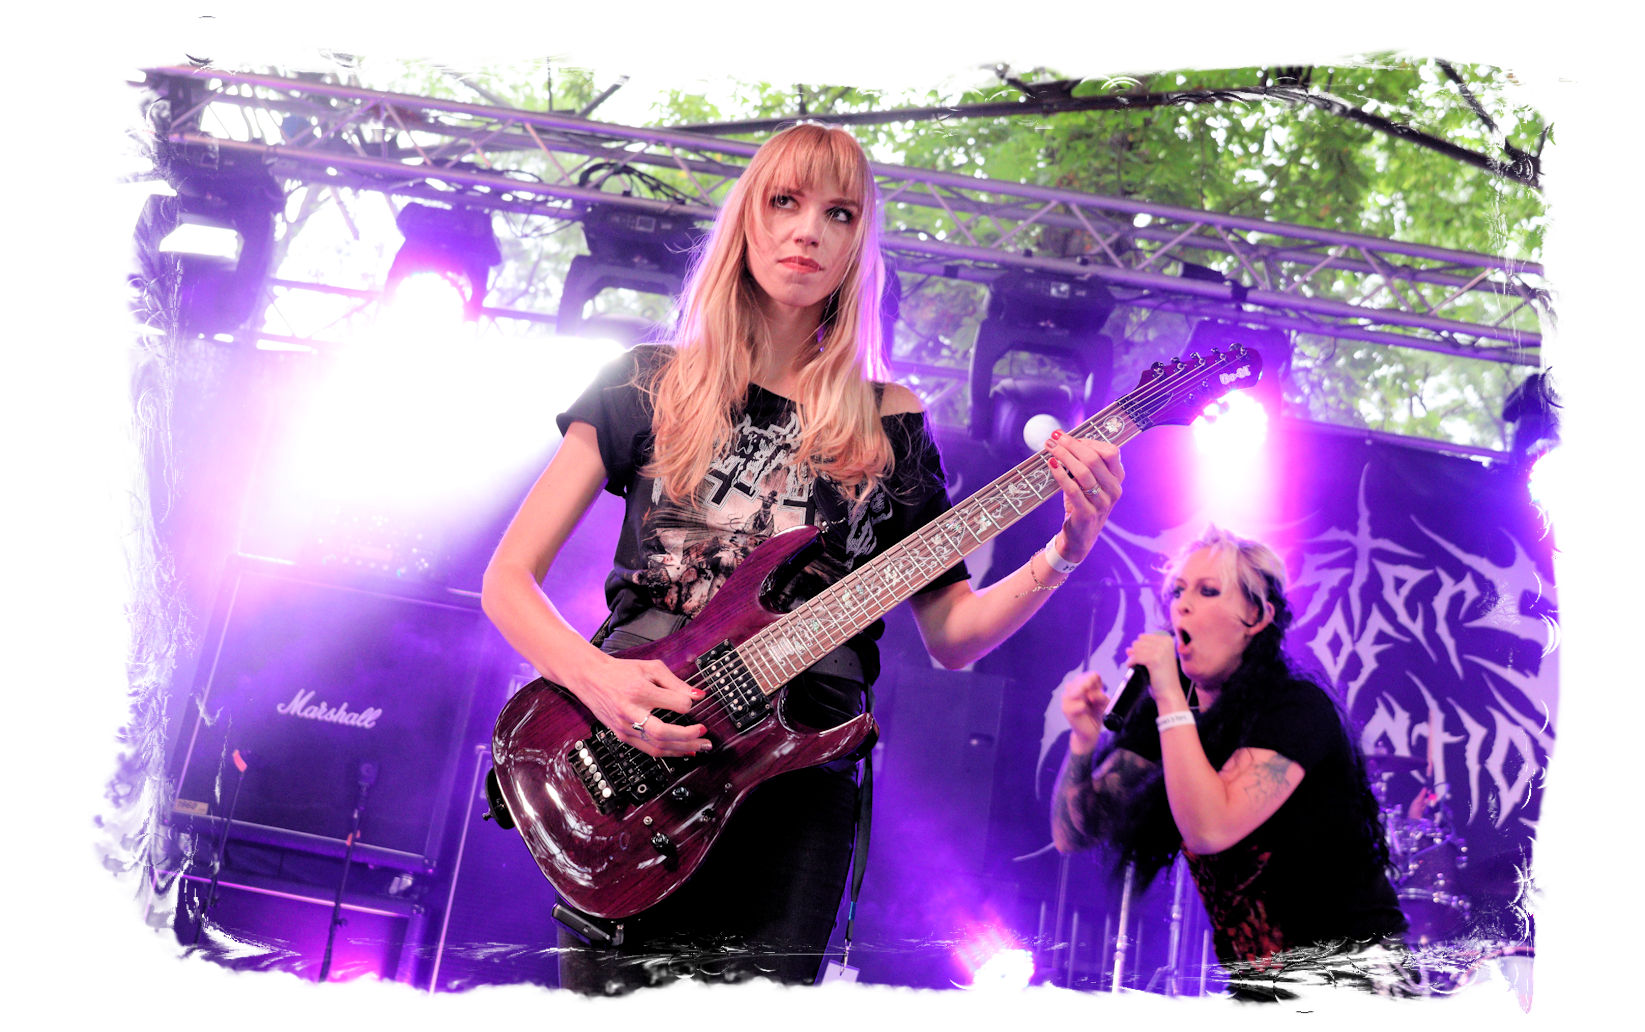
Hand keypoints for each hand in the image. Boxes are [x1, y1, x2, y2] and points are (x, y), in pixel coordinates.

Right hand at [569, 653, 709, 758]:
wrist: (591, 679)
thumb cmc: (621, 672)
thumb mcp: (650, 668)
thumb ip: (675, 682)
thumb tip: (697, 695)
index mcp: (639, 690)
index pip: (674, 703)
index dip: (689, 704)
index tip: (695, 703)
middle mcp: (631, 711)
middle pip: (664, 732)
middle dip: (689, 736)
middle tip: (705, 734)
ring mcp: (625, 727)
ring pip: (657, 746)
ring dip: (682, 749)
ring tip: (700, 747)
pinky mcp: (622, 736)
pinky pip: (648, 749)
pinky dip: (668, 752)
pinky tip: (682, 750)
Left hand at [1043, 431, 1123, 560]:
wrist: (1080, 537)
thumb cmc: (1082, 503)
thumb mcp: (1088, 483)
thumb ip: (1084, 464)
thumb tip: (1065, 439)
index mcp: (1117, 478)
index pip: (1111, 451)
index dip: (1089, 441)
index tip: (1069, 437)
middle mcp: (1114, 489)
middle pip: (1094, 459)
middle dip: (1072, 445)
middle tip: (1054, 438)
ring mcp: (1102, 503)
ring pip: (1084, 472)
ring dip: (1064, 456)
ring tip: (1050, 449)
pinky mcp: (1088, 514)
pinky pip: (1073, 489)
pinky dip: (1060, 475)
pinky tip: (1051, 465)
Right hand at [1059, 669, 1109, 755]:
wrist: (1089, 732)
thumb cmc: (1096, 714)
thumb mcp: (1104, 702)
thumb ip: (1100, 696)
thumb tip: (1090, 696)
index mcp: (1079, 683)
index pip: (1092, 675)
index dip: (1099, 686)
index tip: (1099, 694)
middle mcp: (1070, 687)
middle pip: (1087, 681)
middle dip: (1095, 692)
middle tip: (1095, 703)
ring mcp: (1066, 698)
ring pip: (1082, 690)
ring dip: (1091, 700)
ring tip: (1091, 707)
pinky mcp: (1066, 709)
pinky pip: (1081, 705)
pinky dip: (1087, 710)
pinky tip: (1086, 714)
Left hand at [1123, 632, 1185, 710]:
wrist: (1169, 693)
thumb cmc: (1161, 678)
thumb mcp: (1153, 661)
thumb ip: (1141, 652)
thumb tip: (1128, 649)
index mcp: (1167, 640)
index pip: (1143, 637)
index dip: (1139, 648)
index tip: (1141, 658)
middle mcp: (1165, 643)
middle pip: (1138, 642)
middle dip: (1135, 653)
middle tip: (1139, 664)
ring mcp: (1161, 650)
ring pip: (1136, 649)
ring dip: (1132, 658)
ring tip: (1136, 667)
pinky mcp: (1154, 659)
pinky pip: (1135, 657)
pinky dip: (1130, 663)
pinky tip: (1132, 667)